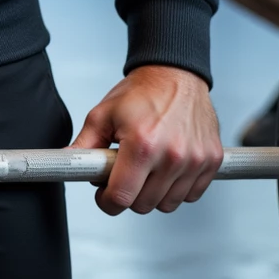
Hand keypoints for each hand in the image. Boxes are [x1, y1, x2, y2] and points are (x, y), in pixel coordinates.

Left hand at [71, 65, 221, 214]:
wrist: (176, 73)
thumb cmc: (142, 91)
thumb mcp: (103, 113)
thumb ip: (85, 144)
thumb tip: (67, 163)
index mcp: (142, 144)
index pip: (121, 197)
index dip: (106, 200)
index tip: (103, 193)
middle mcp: (172, 156)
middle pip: (143, 205)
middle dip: (128, 194)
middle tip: (123, 173)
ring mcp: (195, 161)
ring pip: (167, 205)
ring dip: (153, 193)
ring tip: (146, 167)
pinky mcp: (211, 162)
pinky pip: (190, 196)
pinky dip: (176, 188)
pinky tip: (167, 167)